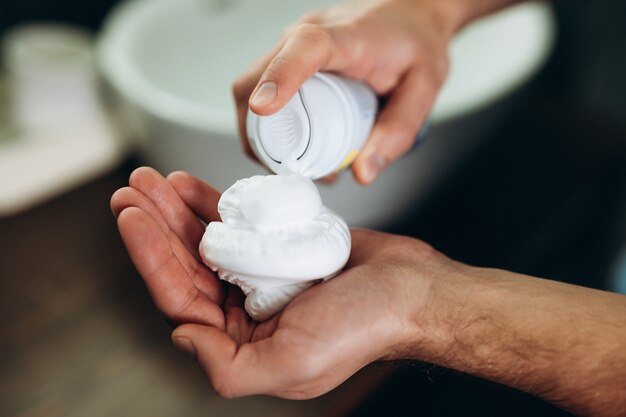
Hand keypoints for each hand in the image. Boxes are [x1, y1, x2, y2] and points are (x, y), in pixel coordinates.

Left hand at [110, 167, 448, 398]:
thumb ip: (229, 367)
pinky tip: (188, 184)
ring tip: (151, 179)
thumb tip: (180, 337)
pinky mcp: (278, 245)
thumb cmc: (363, 328)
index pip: (180, 298)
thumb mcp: (293, 365)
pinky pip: (237, 222)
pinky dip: (210, 203)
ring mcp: (261, 274)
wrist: (412, 290)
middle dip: (155, 225)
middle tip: (131, 189)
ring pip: (205, 240)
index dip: (149, 257)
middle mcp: (245, 310)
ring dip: (175, 210)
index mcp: (242, 342)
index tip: (130, 216)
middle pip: (186, 264)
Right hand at [233, 0, 462, 183]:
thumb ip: (397, 132)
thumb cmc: (416, 44)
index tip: (263, 109)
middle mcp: (310, 34)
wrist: (410, 15)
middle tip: (288, 168)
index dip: (279, 76)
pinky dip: (265, 122)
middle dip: (258, 131)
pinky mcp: (286, 55)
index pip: (305, 47)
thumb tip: (362, 172)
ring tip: (293, 160)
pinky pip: (259, 88)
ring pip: (250, 86)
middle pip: (258, 77)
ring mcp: (292, 44)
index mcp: (347, 37)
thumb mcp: (424, 89)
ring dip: (258, 130)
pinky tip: (291, 141)